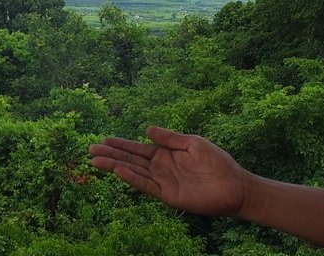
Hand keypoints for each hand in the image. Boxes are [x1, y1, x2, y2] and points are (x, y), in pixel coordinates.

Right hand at [89, 126, 249, 215]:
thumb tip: (146, 129)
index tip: (103, 140)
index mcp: (165, 154)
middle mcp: (160, 168)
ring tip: (96, 161)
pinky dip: (132, 178)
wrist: (234, 185)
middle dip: (110, 155)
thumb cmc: (217, 162)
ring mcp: (162, 182)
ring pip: (133, 172)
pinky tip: (118, 171)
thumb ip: (169, 138)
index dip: (120, 144)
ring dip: (114, 166)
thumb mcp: (192, 143)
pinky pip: (146, 185)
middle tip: (90, 150)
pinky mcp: (168, 195)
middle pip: (130, 160)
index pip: (137, 148)